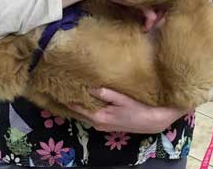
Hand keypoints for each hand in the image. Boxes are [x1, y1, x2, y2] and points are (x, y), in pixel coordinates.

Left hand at [68, 87, 188, 133]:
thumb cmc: (137, 108)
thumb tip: (88, 86)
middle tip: (64, 85)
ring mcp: (102, 126)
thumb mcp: (121, 98)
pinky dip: (87, 107)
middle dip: (72, 100)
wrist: (151, 121)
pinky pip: (92, 115)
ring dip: (80, 103)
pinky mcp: (107, 125)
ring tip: (73, 89)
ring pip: (85, 114)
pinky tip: (87, 98)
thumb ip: (105, 93)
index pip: (77, 107)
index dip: (68, 97)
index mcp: (99, 117)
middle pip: (79, 112)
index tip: (60, 86)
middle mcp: (98, 123)